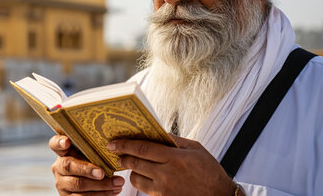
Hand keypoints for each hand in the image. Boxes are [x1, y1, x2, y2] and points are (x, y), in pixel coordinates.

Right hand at [49, 135, 124, 194]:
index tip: (66, 141)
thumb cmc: (93, 164)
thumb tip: (113, 146)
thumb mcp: (90, 156)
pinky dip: (101, 194)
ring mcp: (62, 184)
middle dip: (87, 170)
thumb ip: (93, 150)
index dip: (59, 142)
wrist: (91, 183)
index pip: (55, 144)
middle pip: (69, 166)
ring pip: (78, 185)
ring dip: (101, 185)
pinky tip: (113, 190)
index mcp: (63, 153)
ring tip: (117, 183)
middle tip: (102, 172)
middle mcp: (59, 167)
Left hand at [107, 134, 235, 195]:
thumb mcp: (196, 148)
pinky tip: (145, 175)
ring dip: (131, 170)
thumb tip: (158, 132)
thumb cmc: (209, 171)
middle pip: (135, 163)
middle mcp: (166, 174)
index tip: (113, 143)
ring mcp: (163, 190)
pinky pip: (144, 190)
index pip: (143, 148)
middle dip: (123, 156)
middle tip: (116, 151)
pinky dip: (141, 182)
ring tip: (134, 164)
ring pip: (136, 179)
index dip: (125, 145)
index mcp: (174, 158)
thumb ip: (175, 140)